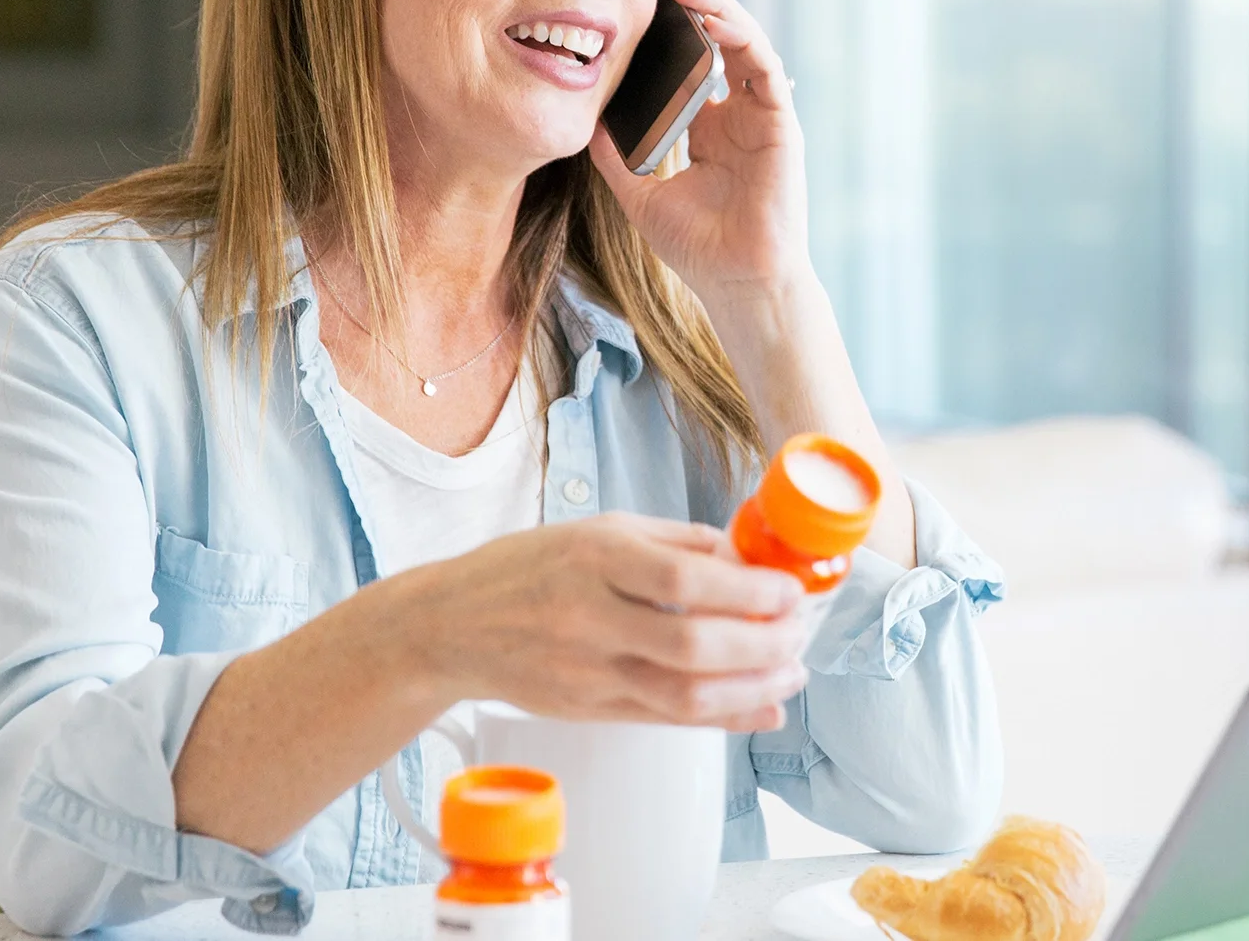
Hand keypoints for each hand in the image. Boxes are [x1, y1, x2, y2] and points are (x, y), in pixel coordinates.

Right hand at [395, 513, 811, 731]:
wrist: (449, 626)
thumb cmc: (528, 569)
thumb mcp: (597, 529)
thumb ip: (674, 541)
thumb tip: (746, 555)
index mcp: (595, 557)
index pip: (686, 579)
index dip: (749, 590)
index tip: (791, 592)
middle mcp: (589, 616)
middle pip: (691, 645)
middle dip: (762, 644)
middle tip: (799, 634)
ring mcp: (586, 671)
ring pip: (683, 694)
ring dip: (751, 688)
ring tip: (792, 673)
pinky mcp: (588, 709)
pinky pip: (666, 719)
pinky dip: (723, 717)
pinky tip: (762, 708)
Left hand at [591, 0, 807, 297]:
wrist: (735, 281)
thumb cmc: (697, 247)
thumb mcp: (640, 191)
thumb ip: (617, 153)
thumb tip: (584, 118)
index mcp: (712, 127)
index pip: (696, 60)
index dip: (673, 26)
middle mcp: (739, 114)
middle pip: (720, 39)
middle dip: (695, 0)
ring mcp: (762, 115)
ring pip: (743, 40)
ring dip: (716, 4)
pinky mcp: (780, 120)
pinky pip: (761, 63)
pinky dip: (737, 33)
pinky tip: (710, 14)